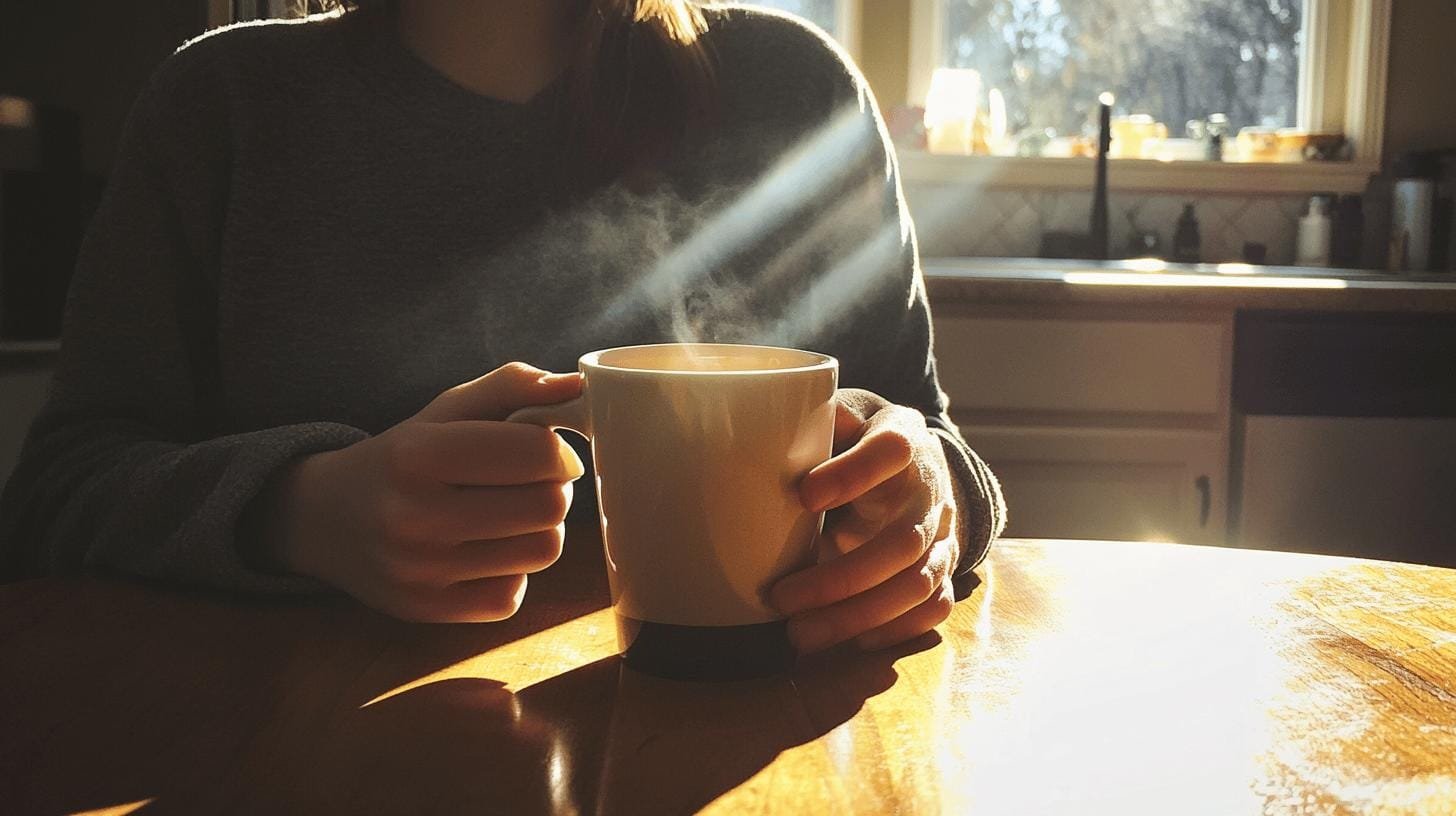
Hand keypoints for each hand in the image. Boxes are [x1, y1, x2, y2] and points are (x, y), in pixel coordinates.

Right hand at [262, 363, 584, 622]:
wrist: (324, 520)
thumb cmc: (401, 456)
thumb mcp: (446, 410)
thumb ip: (512, 386)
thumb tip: (576, 384)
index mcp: (419, 454)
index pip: (538, 453)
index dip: (559, 451)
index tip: (548, 451)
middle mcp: (415, 516)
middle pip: (549, 506)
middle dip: (553, 488)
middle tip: (531, 483)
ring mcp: (420, 571)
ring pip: (543, 551)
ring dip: (538, 530)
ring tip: (508, 515)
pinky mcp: (427, 610)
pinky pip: (513, 593)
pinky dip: (511, 571)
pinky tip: (484, 551)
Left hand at [769, 396, 957, 652]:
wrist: (913, 459)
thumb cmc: (856, 438)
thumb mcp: (838, 417)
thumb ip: (811, 425)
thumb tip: (761, 438)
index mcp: (904, 437)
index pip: (891, 451)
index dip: (852, 474)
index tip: (804, 496)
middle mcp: (931, 490)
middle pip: (903, 541)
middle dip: (842, 578)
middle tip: (781, 598)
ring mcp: (943, 534)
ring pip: (918, 584)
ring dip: (858, 616)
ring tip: (800, 634)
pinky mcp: (945, 569)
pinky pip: (933, 607)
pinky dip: (894, 629)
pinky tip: (850, 640)